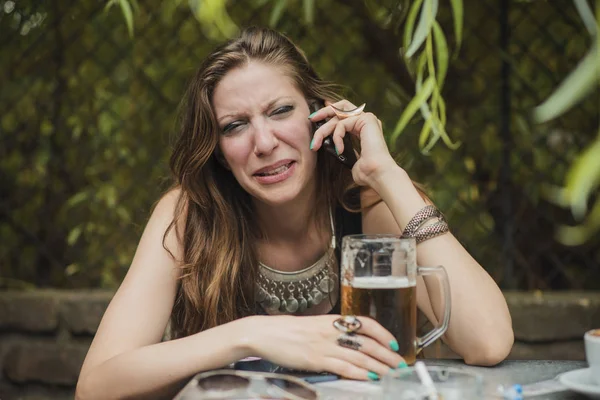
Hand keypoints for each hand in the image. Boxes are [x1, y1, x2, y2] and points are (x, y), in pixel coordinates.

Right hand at [243, 314, 404, 379]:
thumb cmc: (286, 331)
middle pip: (367, 342)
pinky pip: (343, 366)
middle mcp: (332, 330)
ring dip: (378, 366)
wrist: (264, 333)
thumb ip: (331, 332)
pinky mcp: (316, 359)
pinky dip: (359, 373)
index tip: (393, 344)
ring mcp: (324, 345)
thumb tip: (350, 343)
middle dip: (387, 355)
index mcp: (332, 320)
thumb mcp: (313, 326)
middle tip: (400, 365)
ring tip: (391, 374)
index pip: (365, 323)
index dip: (383, 333)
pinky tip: (369, 378)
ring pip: (360, 355)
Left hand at [309, 100, 398, 186]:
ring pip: (338, 116)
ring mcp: (368, 118)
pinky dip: (337, 137)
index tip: (317, 114)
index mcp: (364, 127)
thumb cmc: (365, 171)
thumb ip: (340, 146)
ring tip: (315, 145)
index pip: (345, 111)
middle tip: (311, 118)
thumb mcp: (348, 156)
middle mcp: (367, 120)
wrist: (377, 174)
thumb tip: (326, 143)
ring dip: (323, 130)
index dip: (331, 109)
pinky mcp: (367, 119)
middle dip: (324, 111)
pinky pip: (342, 124)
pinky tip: (339, 150)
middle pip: (341, 107)